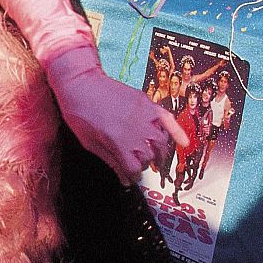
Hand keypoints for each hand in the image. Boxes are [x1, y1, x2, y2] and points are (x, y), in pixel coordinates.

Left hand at [50, 53, 189, 184]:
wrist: (79, 83)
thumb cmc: (79, 113)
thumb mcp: (89, 143)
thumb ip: (110, 161)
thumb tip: (124, 179)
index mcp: (119, 144)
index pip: (135, 169)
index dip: (133, 176)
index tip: (131, 176)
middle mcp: (134, 131)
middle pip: (149, 157)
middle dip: (144, 164)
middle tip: (138, 164)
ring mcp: (143, 116)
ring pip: (161, 142)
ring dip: (160, 152)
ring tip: (156, 157)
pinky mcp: (146, 103)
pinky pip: (167, 119)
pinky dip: (177, 131)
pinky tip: (184, 142)